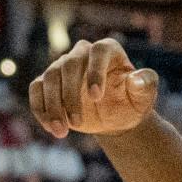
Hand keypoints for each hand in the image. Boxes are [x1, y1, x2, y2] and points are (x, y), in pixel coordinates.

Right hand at [28, 37, 159, 138]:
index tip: (96, 98)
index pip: (98, 52)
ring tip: (61, 132)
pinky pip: (36, 89)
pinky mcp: (48, 83)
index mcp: (108, 50)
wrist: (115, 118)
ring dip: (52, 106)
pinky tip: (51, 127)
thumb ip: (145, 85)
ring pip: (49, 77)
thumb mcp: (144, 97)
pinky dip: (40, 108)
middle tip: (77, 124)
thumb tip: (136, 79)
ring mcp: (62, 66)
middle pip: (69, 65)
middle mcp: (82, 53)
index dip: (95, 72)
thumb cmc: (131, 103)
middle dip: (70, 96)